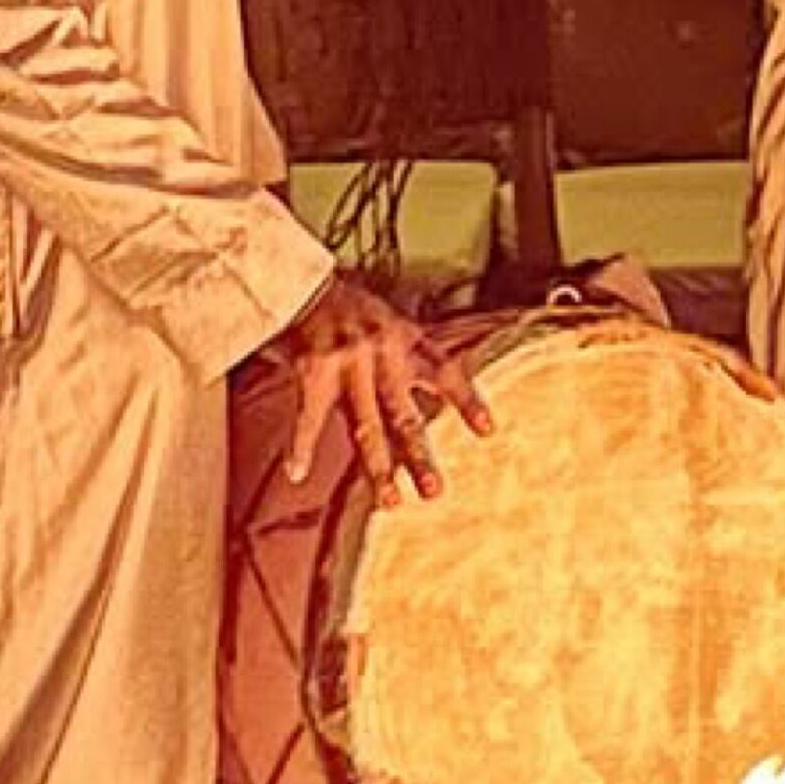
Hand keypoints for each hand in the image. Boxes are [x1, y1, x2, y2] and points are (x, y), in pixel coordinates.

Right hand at [267, 275, 492, 500]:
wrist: (300, 281)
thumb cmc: (346, 308)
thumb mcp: (388, 322)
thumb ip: (407, 358)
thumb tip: (434, 400)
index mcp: (405, 339)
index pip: (445, 371)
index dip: (467, 401)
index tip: (487, 431)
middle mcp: (383, 352)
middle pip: (405, 414)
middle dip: (420, 456)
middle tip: (434, 492)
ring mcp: (348, 362)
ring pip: (366, 426)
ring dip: (378, 468)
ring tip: (390, 502)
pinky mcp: (313, 369)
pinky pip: (309, 416)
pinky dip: (301, 446)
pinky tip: (297, 473)